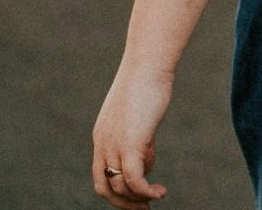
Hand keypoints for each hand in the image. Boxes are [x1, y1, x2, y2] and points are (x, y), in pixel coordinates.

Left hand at [91, 65, 171, 206]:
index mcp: (102, 136)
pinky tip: (160, 192)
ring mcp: (114, 144)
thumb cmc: (146, 83)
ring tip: (157, 193)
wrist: (147, 65)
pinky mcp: (130, 143)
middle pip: (105, 187)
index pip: (100, 175)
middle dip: (124, 204)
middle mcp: (103, 143)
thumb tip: (144, 154)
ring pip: (120, 187)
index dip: (117, 193)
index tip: (136, 200)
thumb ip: (138, 137)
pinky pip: (133, 180)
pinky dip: (146, 192)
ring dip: (139, 198)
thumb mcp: (138, 115)